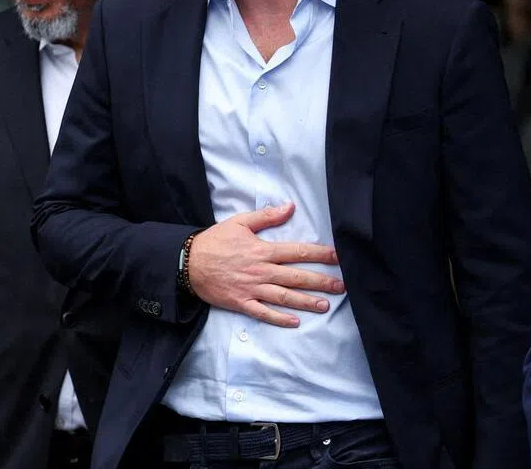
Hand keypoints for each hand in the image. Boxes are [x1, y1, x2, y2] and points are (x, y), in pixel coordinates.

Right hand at [187, 203, 344, 327]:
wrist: (188, 263)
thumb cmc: (215, 241)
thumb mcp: (240, 222)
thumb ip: (267, 216)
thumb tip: (290, 207)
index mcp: (263, 250)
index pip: (298, 252)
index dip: (320, 254)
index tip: (338, 257)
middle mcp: (261, 271)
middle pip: (297, 277)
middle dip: (321, 281)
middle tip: (341, 286)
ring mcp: (252, 289)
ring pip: (284, 297)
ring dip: (306, 302)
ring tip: (325, 305)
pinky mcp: (241, 303)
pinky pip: (263, 313)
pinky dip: (279, 319)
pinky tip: (295, 322)